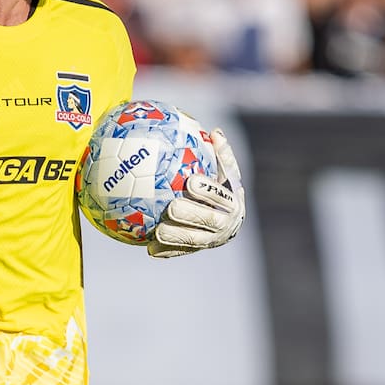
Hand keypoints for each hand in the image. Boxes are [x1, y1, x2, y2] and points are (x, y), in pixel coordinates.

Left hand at [149, 127, 245, 257]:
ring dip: (176, 236)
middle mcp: (227, 224)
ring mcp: (214, 240)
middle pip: (209, 220)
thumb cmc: (219, 186)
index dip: (208, 190)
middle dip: (191, 214)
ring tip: (158, 231)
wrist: (227, 218)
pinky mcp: (199, 250)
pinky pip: (183, 252)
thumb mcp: (223, 171)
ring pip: (195, 240)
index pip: (222, 195)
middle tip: (172, 207)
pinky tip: (151, 250)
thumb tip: (215, 132)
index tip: (190, 181)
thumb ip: (221, 155)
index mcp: (233, 202)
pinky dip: (168, 252)